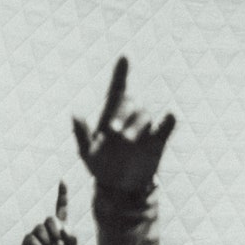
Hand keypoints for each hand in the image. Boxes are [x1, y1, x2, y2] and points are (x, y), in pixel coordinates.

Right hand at [20, 181, 77, 244]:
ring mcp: (36, 234)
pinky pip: (32, 238)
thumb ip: (72, 237)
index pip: (61, 208)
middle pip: (50, 219)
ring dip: (47, 241)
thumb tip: (63, 227)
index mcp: (60, 228)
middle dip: (55, 231)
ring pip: (40, 228)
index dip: (62, 195)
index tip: (62, 181)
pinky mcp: (27, 242)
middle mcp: (47, 228)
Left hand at [72, 57, 175, 194]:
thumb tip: (75, 113)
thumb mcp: (87, 153)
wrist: (119, 188)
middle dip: (123, 112)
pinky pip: (167, 125)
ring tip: (127, 141)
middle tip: (114, 131)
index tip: (124, 57)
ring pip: (145, 115)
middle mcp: (129, 117)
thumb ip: (81, 134)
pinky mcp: (159, 140)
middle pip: (131, 102)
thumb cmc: (100, 167)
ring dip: (137, 124)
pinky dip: (169, 120)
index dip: (121, 73)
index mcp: (111, 115)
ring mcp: (145, 127)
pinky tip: (170, 116)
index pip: (117, 89)